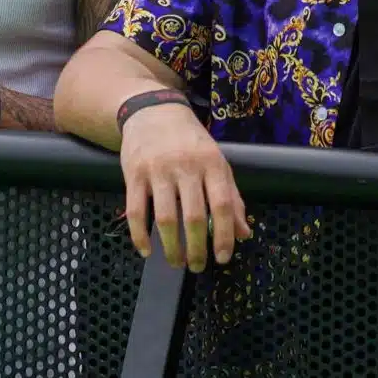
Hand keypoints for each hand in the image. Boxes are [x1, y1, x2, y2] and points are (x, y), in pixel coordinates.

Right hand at [119, 102, 250, 270]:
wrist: (153, 111)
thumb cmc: (190, 142)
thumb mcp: (217, 163)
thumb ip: (231, 198)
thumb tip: (243, 234)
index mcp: (211, 164)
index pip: (222, 205)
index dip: (225, 235)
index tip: (222, 258)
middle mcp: (185, 166)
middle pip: (194, 216)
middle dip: (196, 249)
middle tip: (196, 266)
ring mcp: (158, 170)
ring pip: (166, 218)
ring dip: (171, 247)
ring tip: (176, 262)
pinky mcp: (134, 173)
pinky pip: (136, 210)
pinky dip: (140, 235)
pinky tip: (146, 250)